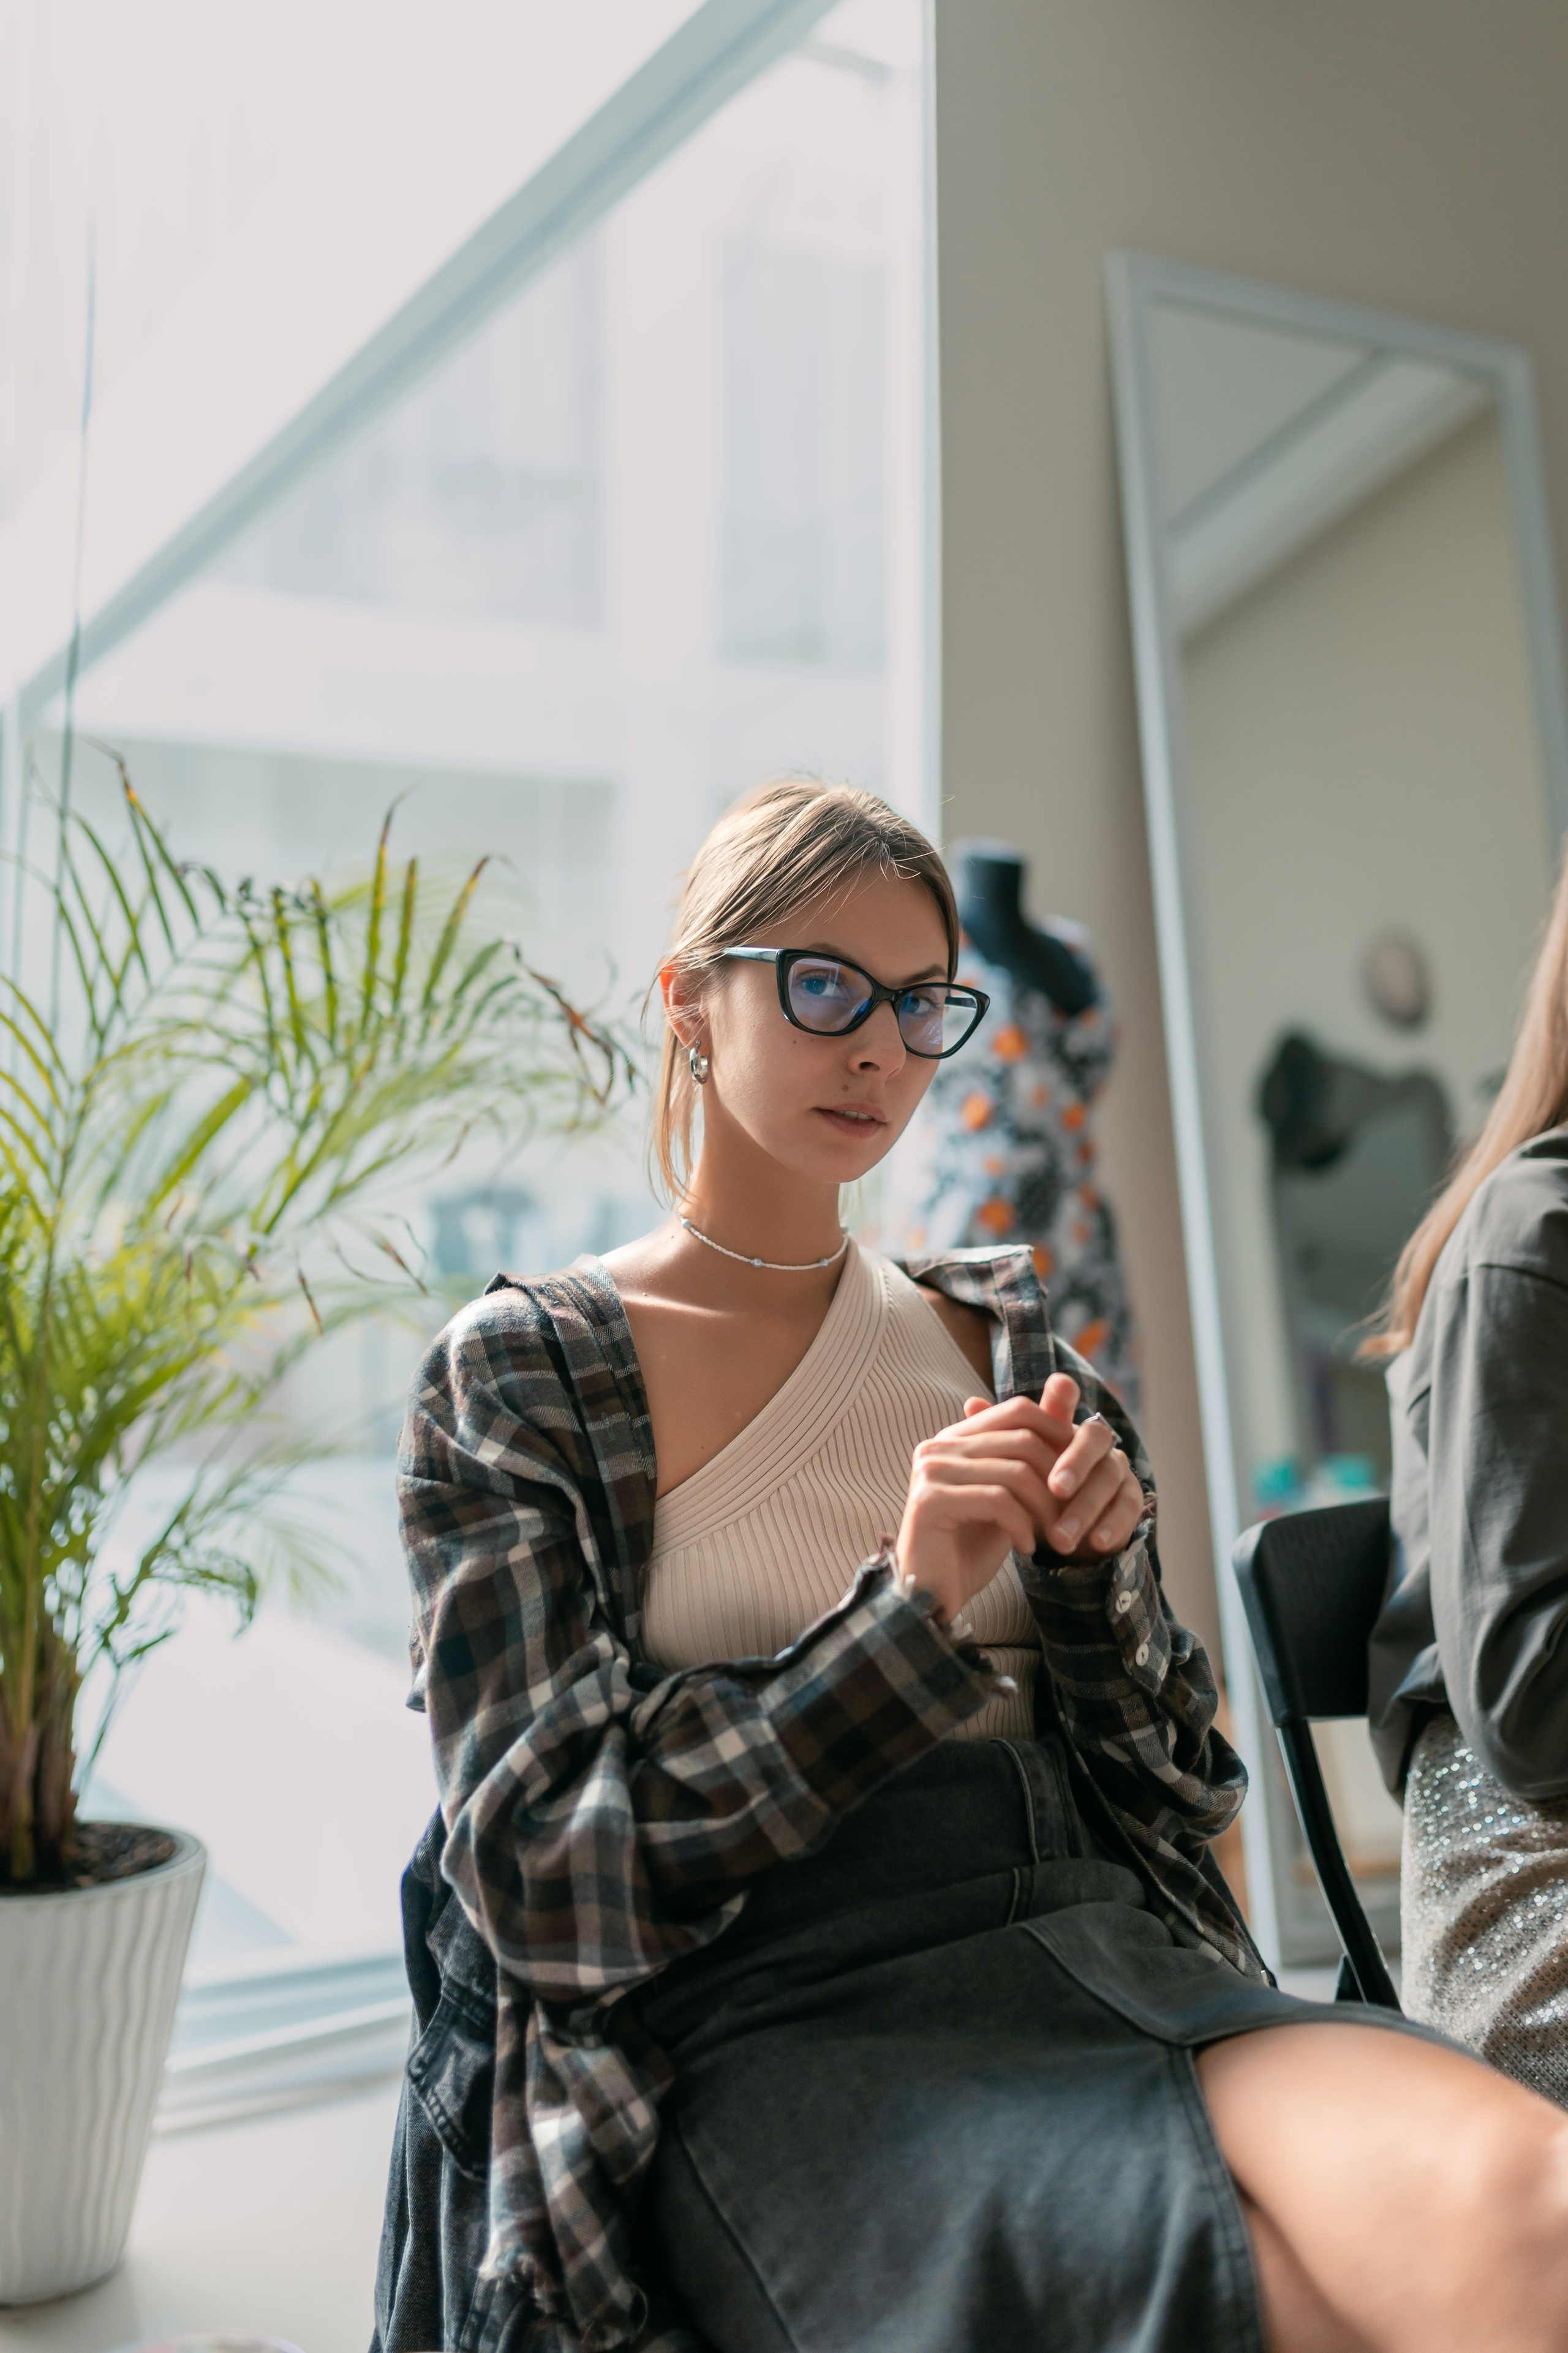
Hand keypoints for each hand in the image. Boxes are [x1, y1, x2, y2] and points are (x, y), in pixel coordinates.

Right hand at [894, 1372, 1148, 1628]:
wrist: (932, 1597)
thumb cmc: (971, 1548)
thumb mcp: (1008, 1499)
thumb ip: (1026, 1460)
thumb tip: (1065, 1405)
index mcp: (954, 1439)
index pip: (1017, 1410)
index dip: (1057, 1432)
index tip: (1081, 1468)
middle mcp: (938, 1447)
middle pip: (1022, 1439)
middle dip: (1058, 1478)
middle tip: (1072, 1514)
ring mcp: (930, 1471)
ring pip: (1015, 1471)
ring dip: (1046, 1508)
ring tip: (1055, 1537)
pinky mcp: (929, 1501)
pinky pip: (997, 1500)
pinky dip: (1022, 1526)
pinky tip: (1026, 1549)